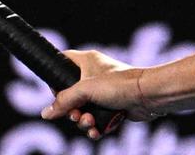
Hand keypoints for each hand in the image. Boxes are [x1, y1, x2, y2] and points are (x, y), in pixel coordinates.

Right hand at [40, 50, 160, 139]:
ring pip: (82, 111)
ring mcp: (103, 93)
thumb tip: (46, 113)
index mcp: (87, 62)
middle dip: (71, 111)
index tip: (56, 93)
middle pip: (70, 96)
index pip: (63, 63)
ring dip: (83, 122)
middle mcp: (93, 76)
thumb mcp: (85, 90)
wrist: (148, 96)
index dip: (55, 78)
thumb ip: (64, 101)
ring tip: (90, 122)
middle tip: (77, 115)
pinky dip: (95, 127)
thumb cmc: (120, 84)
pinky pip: (96, 120)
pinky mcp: (111, 107)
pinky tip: (97, 131)